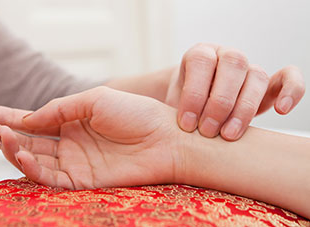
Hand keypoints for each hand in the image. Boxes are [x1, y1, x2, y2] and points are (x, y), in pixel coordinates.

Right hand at [0, 87, 183, 189]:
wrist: (165, 138)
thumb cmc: (136, 113)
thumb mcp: (95, 100)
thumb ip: (60, 109)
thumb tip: (28, 119)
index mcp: (75, 121)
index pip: (36, 120)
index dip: (10, 116)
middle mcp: (73, 143)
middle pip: (31, 141)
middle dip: (5, 134)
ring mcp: (77, 163)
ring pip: (36, 160)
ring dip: (14, 149)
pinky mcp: (83, 181)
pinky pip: (51, 178)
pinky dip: (32, 168)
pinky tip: (20, 153)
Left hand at [165, 43, 304, 140]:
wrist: (197, 105)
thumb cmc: (183, 106)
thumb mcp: (172, 105)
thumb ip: (171, 109)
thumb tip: (162, 129)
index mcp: (200, 54)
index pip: (201, 62)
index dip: (194, 93)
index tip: (186, 124)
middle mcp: (225, 56)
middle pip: (232, 66)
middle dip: (219, 103)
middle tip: (206, 132)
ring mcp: (248, 68)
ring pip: (256, 76)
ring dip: (244, 108)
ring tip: (229, 135)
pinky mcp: (266, 83)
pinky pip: (287, 77)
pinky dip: (291, 90)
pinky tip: (281, 109)